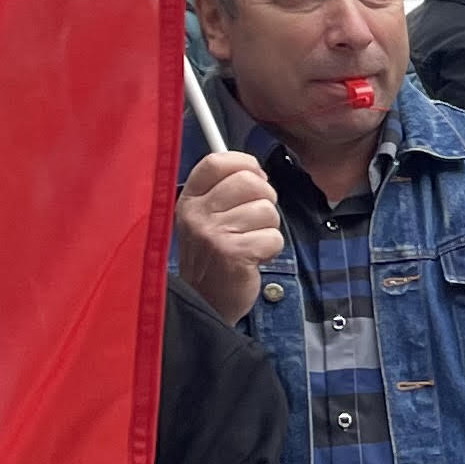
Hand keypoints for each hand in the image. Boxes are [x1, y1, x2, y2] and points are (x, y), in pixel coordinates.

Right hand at [174, 149, 281, 321]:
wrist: (205, 302)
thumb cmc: (213, 258)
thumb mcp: (207, 218)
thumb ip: (225, 191)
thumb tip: (256, 170)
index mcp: (190, 200)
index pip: (217, 161)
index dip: (245, 164)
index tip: (255, 178)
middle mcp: (197, 214)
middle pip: (250, 181)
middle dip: (265, 199)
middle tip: (255, 220)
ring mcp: (213, 234)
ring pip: (267, 210)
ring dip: (268, 228)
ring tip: (249, 243)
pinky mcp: (233, 254)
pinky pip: (274, 237)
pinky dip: (271, 249)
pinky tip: (254, 258)